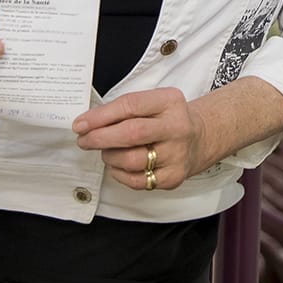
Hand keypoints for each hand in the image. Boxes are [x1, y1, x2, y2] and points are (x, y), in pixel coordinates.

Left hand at [72, 88, 208, 191]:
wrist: (200, 138)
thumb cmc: (168, 119)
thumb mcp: (153, 103)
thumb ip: (124, 109)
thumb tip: (87, 123)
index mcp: (170, 102)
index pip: (130, 106)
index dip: (101, 116)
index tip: (81, 124)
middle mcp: (177, 127)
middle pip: (131, 134)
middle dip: (100, 138)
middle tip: (84, 140)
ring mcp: (177, 154)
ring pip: (132, 160)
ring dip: (110, 156)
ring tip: (107, 151)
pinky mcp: (174, 176)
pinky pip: (137, 181)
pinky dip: (120, 174)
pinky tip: (119, 165)